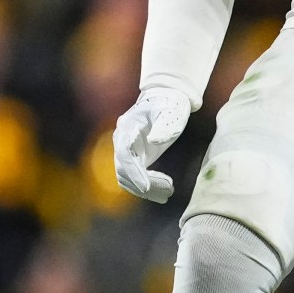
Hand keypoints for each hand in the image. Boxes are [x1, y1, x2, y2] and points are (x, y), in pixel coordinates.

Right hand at [111, 87, 191, 202]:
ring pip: (126, 178)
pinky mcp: (134, 157)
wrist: (167, 99)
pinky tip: (164, 191)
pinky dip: (147, 187)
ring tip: (168, 193)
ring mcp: (126, 150)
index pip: (125, 153)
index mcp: (128, 126)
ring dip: (146, 189)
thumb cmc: (170, 104)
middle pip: (123, 169)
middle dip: (143, 184)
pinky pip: (134, 177)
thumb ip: (164, 126)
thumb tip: (154, 141)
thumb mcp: (171, 112)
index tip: (146, 187)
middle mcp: (122, 139)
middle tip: (168, 191)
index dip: (133, 171)